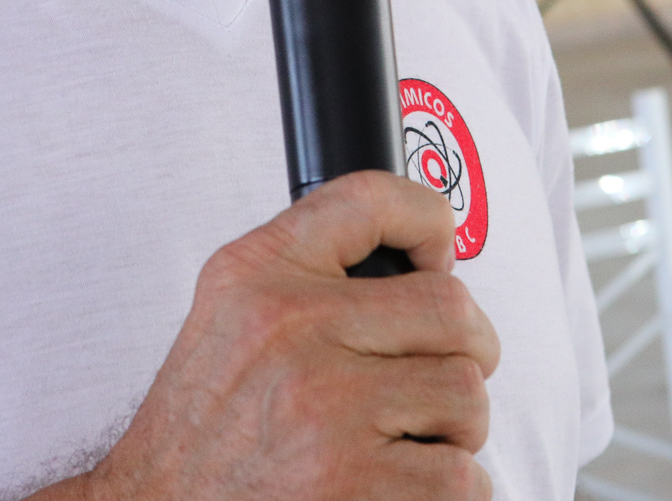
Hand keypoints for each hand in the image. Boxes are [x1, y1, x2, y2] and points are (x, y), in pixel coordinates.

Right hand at [39, 170, 499, 500]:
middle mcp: (292, 329)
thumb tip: (423, 260)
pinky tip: (396, 486)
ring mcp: (327, 408)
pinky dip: (446, 490)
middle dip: (468, 350)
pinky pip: (462, 476)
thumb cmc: (204, 428)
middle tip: (436, 377)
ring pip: (467, 396)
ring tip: (402, 442)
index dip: (427, 218)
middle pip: (452, 309)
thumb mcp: (228, 313)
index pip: (369, 200)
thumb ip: (306, 274)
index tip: (439, 250)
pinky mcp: (355, 482)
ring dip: (454, 430)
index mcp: (259, 275)